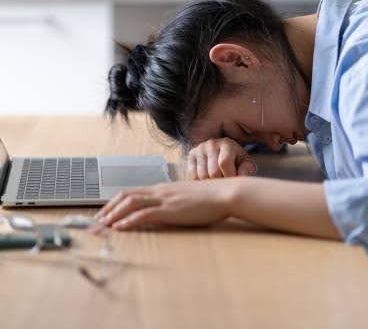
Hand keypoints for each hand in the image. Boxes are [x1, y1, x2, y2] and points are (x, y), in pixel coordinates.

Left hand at [93, 178, 239, 230]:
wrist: (224, 192)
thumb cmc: (208, 196)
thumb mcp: (186, 197)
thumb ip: (172, 201)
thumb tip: (162, 209)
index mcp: (162, 188)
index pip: (132, 192)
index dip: (115, 202)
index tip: (105, 212)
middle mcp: (159, 191)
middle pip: (126, 195)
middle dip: (108, 208)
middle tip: (96, 221)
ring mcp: (165, 199)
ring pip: (131, 203)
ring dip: (114, 214)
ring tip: (102, 225)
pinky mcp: (171, 209)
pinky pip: (145, 214)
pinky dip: (130, 220)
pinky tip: (121, 227)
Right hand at [187, 137, 256, 179]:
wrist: (222, 152)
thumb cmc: (236, 161)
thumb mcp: (245, 164)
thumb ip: (247, 169)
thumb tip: (240, 176)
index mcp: (227, 144)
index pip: (224, 163)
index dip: (229, 176)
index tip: (233, 181)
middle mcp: (211, 144)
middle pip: (212, 172)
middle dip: (220, 181)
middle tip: (225, 183)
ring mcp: (200, 149)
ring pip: (202, 176)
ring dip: (211, 183)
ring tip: (218, 181)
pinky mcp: (191, 155)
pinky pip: (193, 175)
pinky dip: (201, 181)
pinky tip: (209, 179)